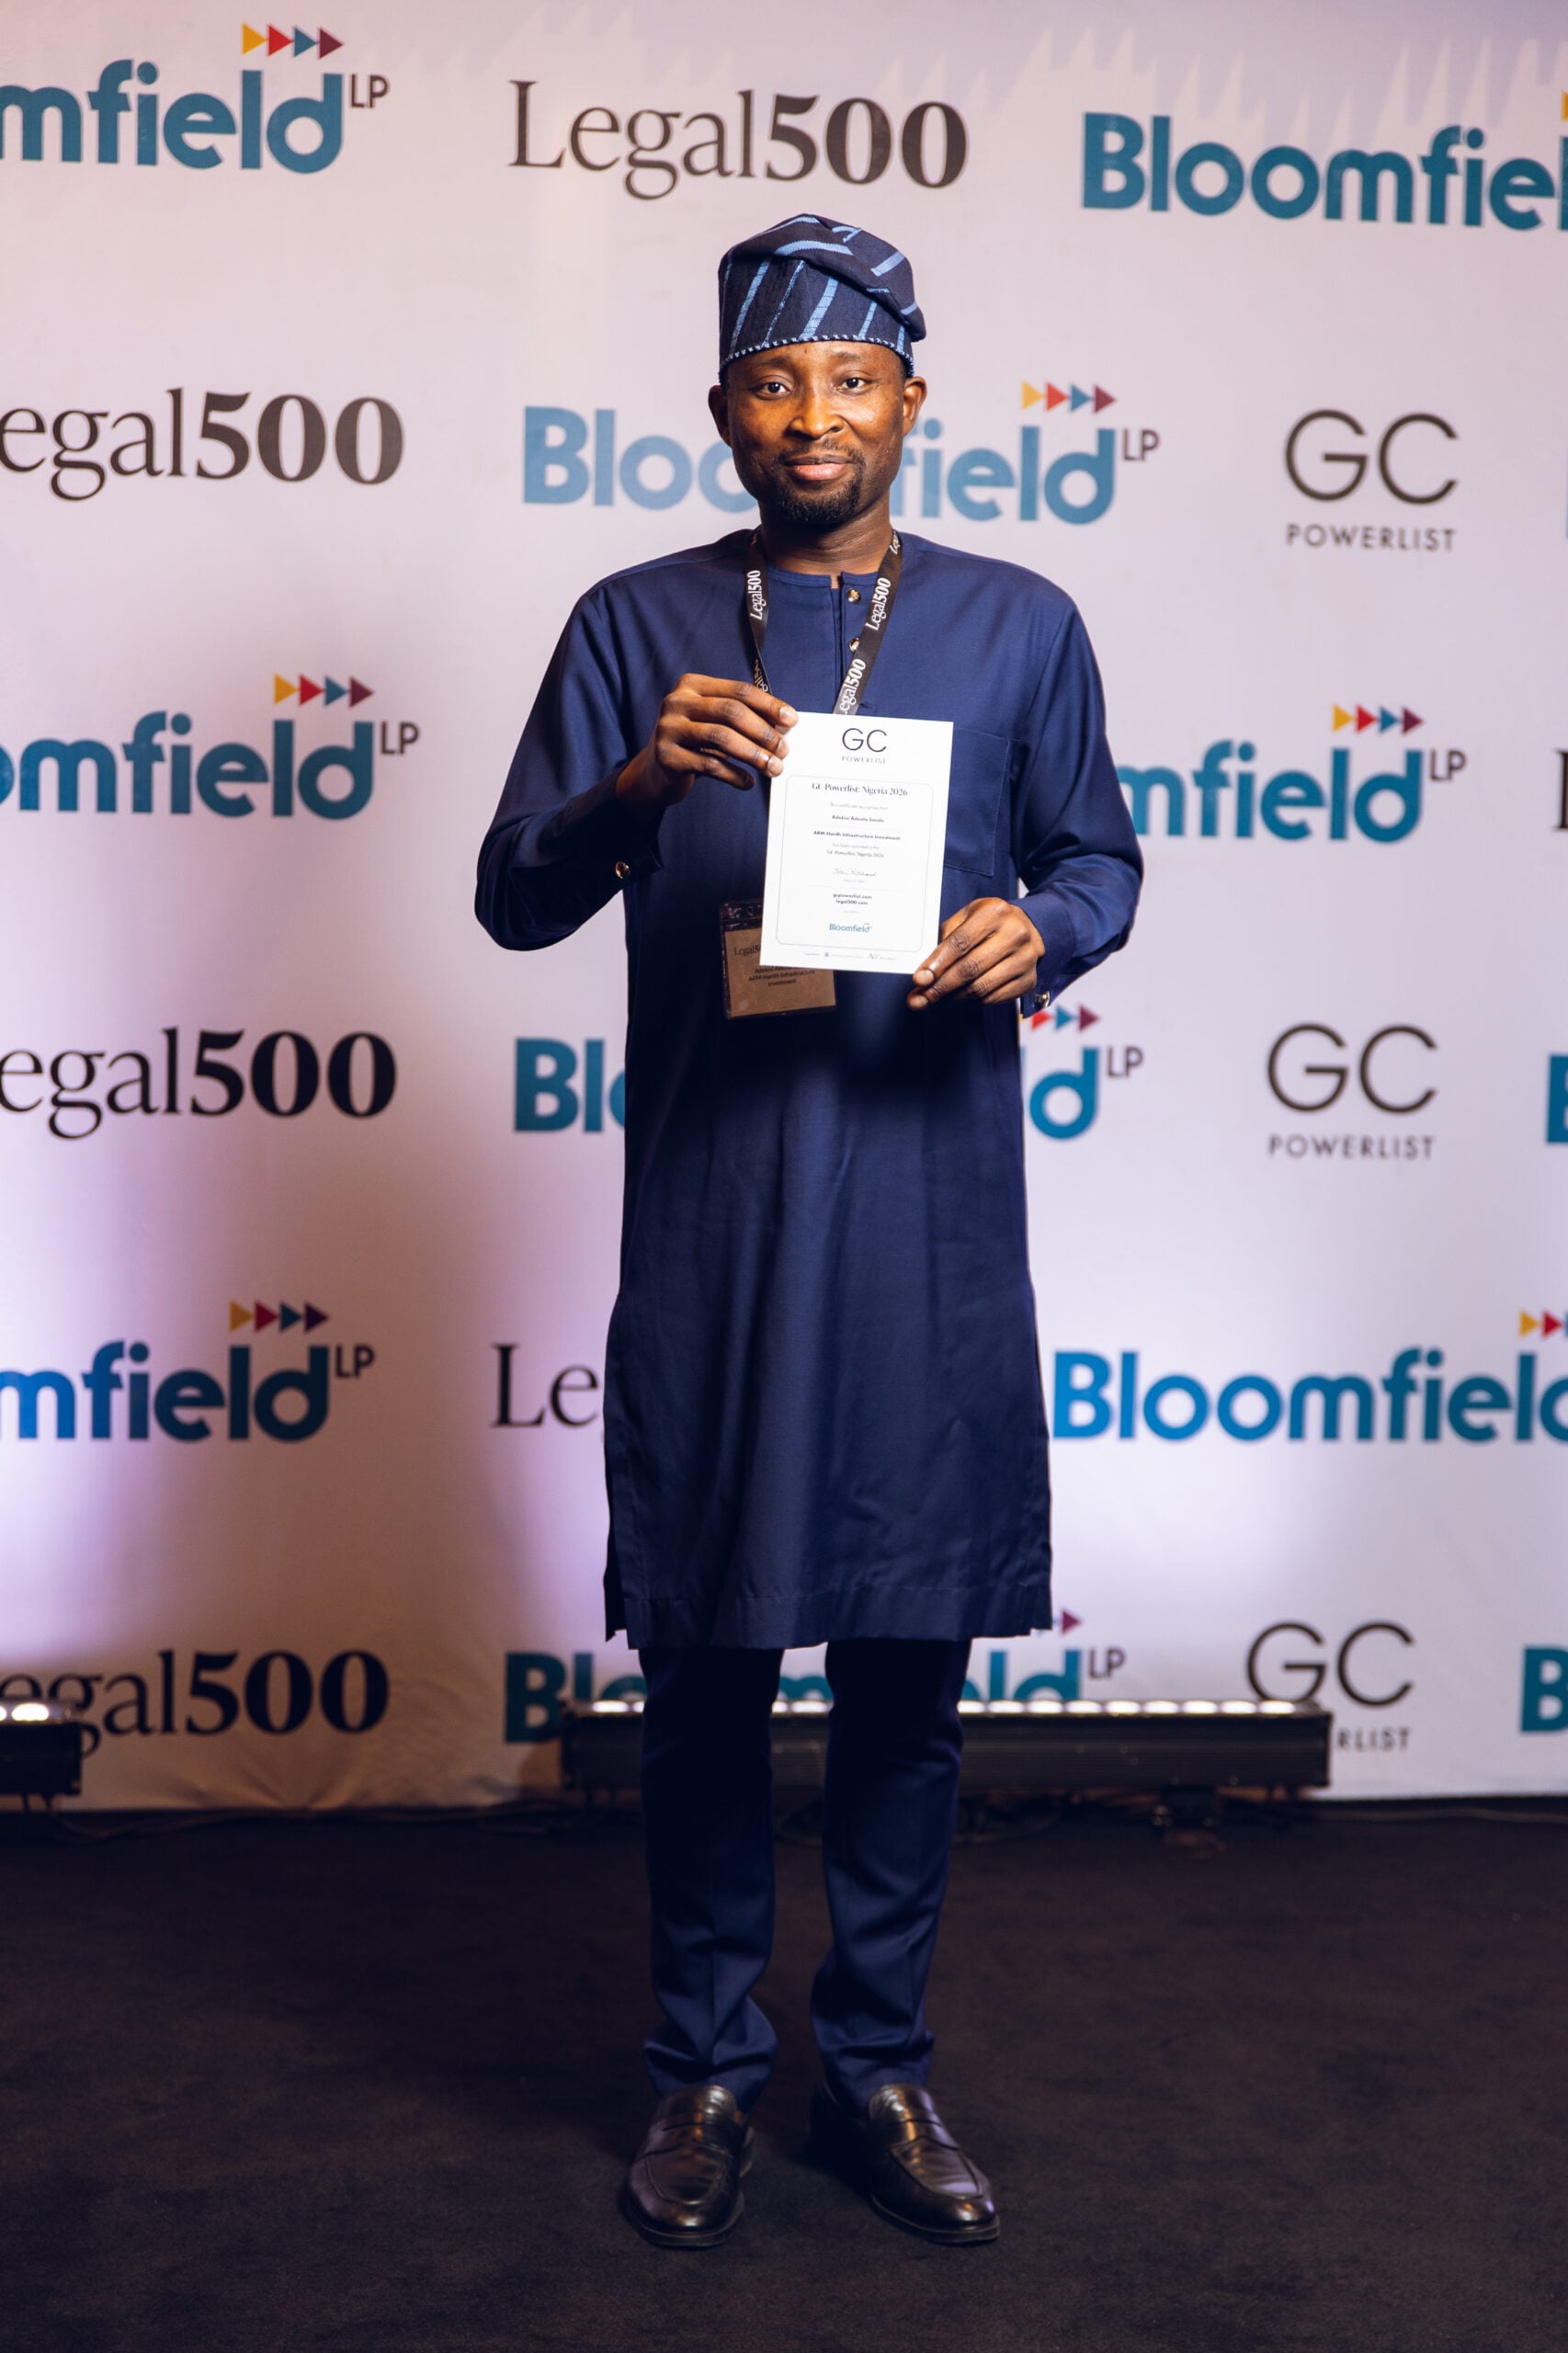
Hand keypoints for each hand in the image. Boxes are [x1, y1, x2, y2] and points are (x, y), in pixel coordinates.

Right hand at [616, 675, 795, 822]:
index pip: (738, 691)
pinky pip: (710, 765)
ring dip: (753, 755)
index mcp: (692, 685)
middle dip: (763, 732)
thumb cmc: (693, 744)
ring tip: (772, 768)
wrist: (654, 772)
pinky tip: (747, 782)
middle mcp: (677, 702)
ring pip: (721, 737)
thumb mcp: (713, 722)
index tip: (791, 720)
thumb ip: (741, 717)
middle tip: (783, 750)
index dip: (768, 705)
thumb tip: (783, 725)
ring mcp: (668, 729)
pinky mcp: (666, 757)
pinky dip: (734, 775)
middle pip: (731, 712)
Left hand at [907, 898, 1044, 1011]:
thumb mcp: (967, 918)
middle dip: (940, 987)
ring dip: (952, 1000)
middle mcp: (1015, 934)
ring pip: (980, 988)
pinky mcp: (1028, 980)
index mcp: (995, 912)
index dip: (937, 964)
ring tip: (932, 1002)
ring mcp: (1025, 959)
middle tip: (920, 999)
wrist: (1027, 929)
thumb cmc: (989, 924)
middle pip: (970, 969)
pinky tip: (955, 1001)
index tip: (919, 980)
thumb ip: (946, 940)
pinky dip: (969, 1003)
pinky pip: (992, 999)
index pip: (960, 943)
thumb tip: (925, 975)